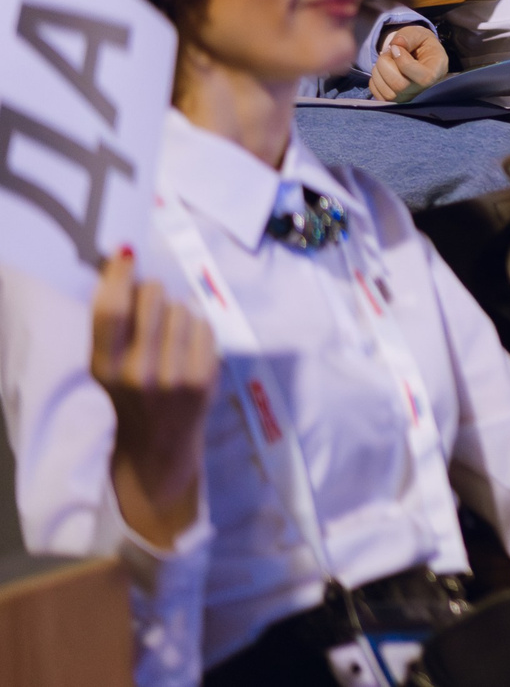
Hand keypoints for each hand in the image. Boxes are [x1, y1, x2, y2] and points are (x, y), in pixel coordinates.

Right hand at [92, 251, 216, 550]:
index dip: (119, 273)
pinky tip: (188, 351)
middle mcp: (137, 373)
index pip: (111, 309)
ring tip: (170, 341)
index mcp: (103, 368)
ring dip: (178, 314)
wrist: (156, 455)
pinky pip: (207, 326)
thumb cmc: (129, 401)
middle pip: (153, 297)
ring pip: (184, 308)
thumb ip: (115, 325)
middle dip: (154, 293)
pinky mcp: (205, 380)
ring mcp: (174, 377)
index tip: (126, 253)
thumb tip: (125, 262)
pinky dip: (199, 331)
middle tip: (152, 309)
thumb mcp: (107, 369)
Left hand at [370, 25, 448, 101]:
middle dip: (386, 64)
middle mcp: (427, 89)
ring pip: (388, 93)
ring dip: (378, 72)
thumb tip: (397, 44)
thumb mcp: (419, 33)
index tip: (395, 47)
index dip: (402, 61)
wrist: (417, 54)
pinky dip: (375, 81)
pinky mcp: (396, 102)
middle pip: (400, 85)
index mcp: (437, 71)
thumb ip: (409, 36)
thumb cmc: (420, 43)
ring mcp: (411, 98)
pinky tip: (383, 71)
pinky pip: (379, 96)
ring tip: (386, 61)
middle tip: (388, 52)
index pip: (422, 78)